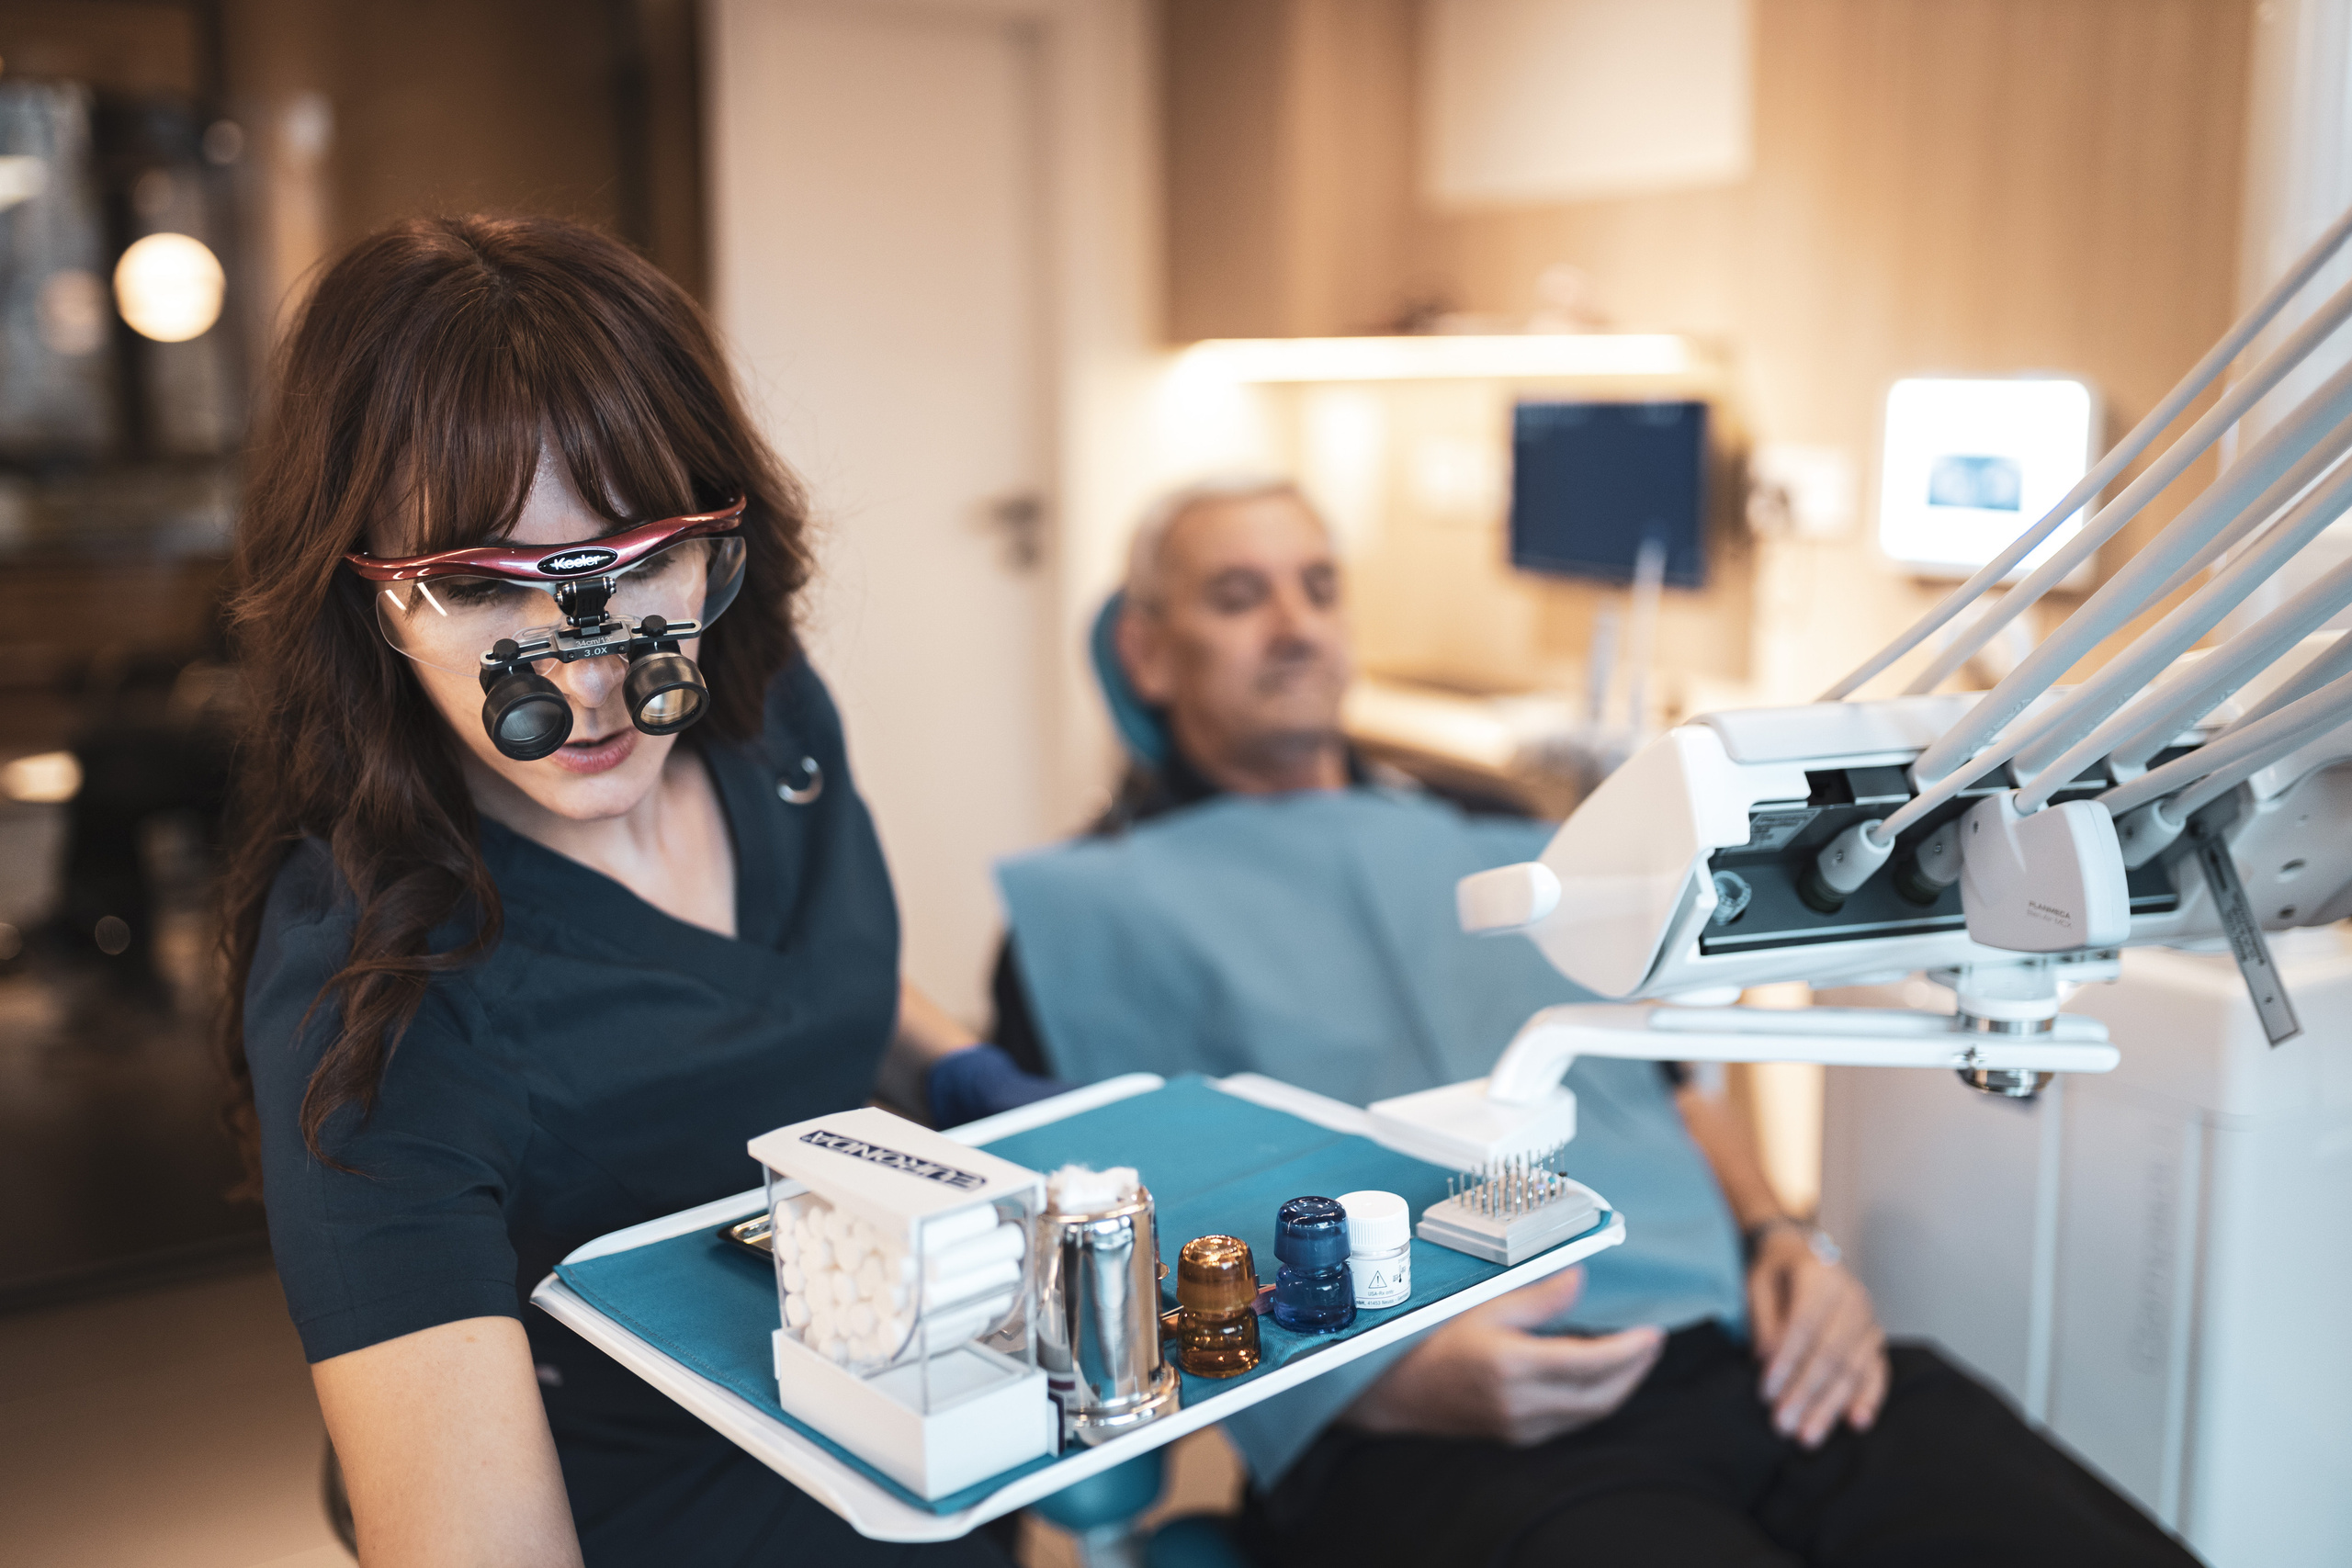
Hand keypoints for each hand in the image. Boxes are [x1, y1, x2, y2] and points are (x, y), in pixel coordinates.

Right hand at [1344, 1267, 1664, 1446]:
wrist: (1401, 1390)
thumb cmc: (1436, 1340)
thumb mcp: (1486, 1306)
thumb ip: (1539, 1296)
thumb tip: (1580, 1278)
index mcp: (1514, 1366)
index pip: (1592, 1363)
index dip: (1630, 1350)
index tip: (1652, 1333)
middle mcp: (1523, 1403)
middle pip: (1601, 1396)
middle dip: (1635, 1371)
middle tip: (1652, 1344)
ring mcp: (1522, 1427)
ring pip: (1590, 1413)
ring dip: (1619, 1386)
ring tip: (1633, 1358)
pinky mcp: (1519, 1436)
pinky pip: (1571, 1421)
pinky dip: (1593, 1399)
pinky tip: (1596, 1377)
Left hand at [1747, 1223, 1886, 1447]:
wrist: (1806, 1253)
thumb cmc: (1776, 1271)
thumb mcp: (1758, 1282)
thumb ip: (1763, 1319)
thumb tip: (1766, 1360)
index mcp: (1821, 1277)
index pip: (1805, 1326)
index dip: (1787, 1361)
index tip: (1766, 1393)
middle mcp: (1853, 1298)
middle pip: (1831, 1353)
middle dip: (1806, 1393)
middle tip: (1783, 1425)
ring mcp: (1869, 1319)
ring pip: (1853, 1368)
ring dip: (1831, 1406)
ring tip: (1809, 1435)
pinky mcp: (1875, 1339)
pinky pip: (1877, 1372)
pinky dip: (1868, 1399)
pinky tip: (1856, 1423)